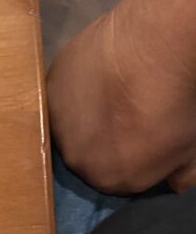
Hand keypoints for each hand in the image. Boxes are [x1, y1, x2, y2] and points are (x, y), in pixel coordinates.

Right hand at [47, 0, 195, 193]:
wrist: (155, 49)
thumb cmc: (178, 102)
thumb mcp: (190, 148)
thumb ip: (178, 172)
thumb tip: (173, 184)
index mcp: (110, 180)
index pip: (114, 177)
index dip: (128, 157)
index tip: (142, 139)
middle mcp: (76, 160)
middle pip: (87, 154)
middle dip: (103, 138)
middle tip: (124, 112)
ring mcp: (59, 125)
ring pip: (70, 124)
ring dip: (85, 113)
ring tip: (109, 90)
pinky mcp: (50, 88)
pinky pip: (62, 93)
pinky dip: (76, 85)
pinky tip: (96, 72)